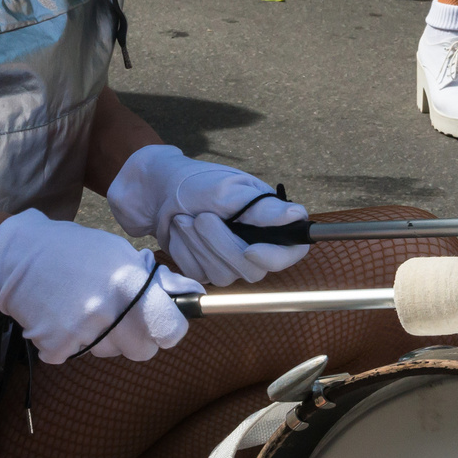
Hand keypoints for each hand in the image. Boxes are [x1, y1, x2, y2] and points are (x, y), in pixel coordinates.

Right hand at [0, 210, 201, 363]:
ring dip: (103, 338)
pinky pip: (76, 355)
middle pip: (143, 351)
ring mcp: (81, 330)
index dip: (170, 328)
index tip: (164, 324)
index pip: (170, 328)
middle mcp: (108, 310)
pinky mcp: (56, 345)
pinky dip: (69, 342)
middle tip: (120, 317)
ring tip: (84, 308)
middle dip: (137, 338)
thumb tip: (192, 294)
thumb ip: (154, 280)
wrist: (16, 257)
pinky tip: (61, 316)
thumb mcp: (117, 253)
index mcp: (128, 283)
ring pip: (110, 353)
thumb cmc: (73, 251)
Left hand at [106, 142, 309, 285]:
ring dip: (198, 246)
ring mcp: (230, 262)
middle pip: (252, 269)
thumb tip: (297, 215)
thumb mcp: (228, 190)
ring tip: (185, 219)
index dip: (276, 258)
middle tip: (201, 218)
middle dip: (221, 245)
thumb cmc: (198, 183)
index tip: (251, 250)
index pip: (292, 251)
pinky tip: (179, 232)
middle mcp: (256, 245)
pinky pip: (199, 274)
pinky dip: (185, 252)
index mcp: (270, 221)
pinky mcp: (206, 270)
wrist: (159, 192)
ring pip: (223, 275)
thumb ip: (261, 208)